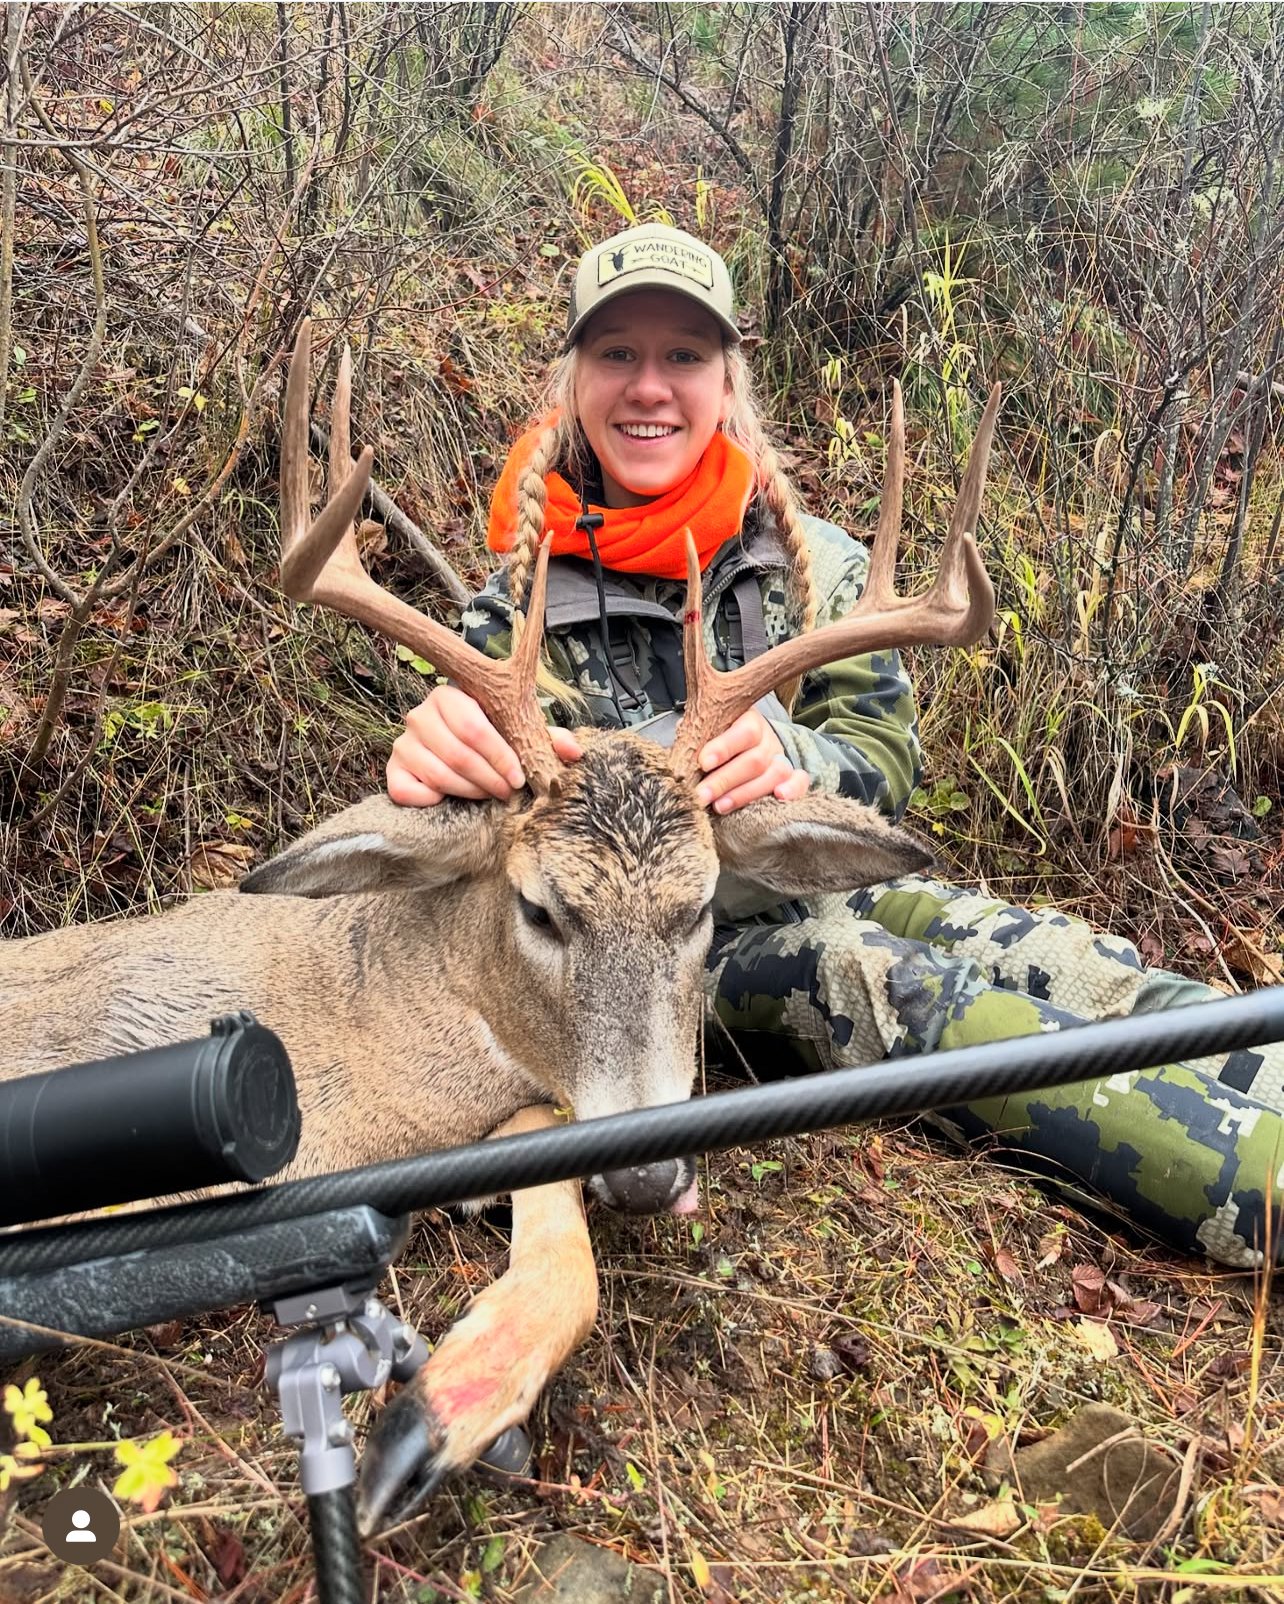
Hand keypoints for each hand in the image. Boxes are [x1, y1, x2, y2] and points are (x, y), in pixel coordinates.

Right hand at [387, 685, 582, 806]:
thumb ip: (546, 738)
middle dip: (489, 779)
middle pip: (458, 754)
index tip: (518, 778)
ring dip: (470, 791)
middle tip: (507, 792)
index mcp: (451, 695)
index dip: (500, 757)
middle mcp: (420, 715)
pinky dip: (433, 800)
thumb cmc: (493, 741)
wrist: (459, 756)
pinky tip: (450, 799)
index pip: (474, 728)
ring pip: (438, 775)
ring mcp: (403, 742)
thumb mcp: (520, 735)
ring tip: (488, 794)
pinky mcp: (393, 770)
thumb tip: (575, 751)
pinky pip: (408, 790)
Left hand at [694, 709, 809, 814]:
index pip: (742, 732)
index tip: (703, 762)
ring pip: (774, 774)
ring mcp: (781, 758)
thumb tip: (682, 741)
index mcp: (748, 721)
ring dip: (745, 793)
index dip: (723, 747)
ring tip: (720, 806)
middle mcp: (767, 739)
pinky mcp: (792, 776)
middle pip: (754, 760)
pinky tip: (779, 797)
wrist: (745, 747)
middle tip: (701, 795)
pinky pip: (801, 782)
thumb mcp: (707, 731)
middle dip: (724, 780)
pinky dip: (793, 789)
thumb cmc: (719, 741)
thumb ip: (696, 735)